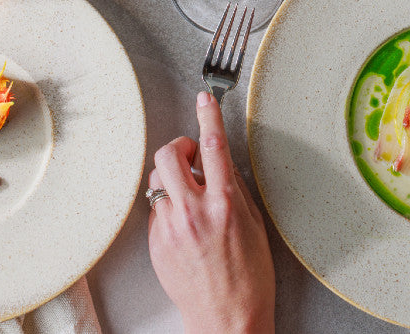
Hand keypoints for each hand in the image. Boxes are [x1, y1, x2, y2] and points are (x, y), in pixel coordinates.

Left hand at [147, 91, 274, 333]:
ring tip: (190, 195)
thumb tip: (220, 161)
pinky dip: (168, 207)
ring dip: (172, 177)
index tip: (205, 98)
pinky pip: (155, 209)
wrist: (227, 320)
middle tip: (192, 157)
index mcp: (225, 203)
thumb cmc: (250, 277)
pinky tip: (185, 224)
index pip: (214, 146)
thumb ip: (234, 188)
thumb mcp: (254, 224)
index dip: (208, 115)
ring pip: (157, 180)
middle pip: (169, 154)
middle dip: (179, 146)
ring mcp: (170, 228)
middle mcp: (194, 212)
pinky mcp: (155, 243)